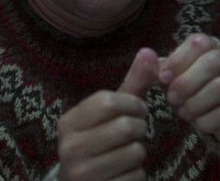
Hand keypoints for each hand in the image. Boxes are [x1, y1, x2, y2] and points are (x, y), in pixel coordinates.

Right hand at [57, 48, 158, 180]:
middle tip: (134, 134)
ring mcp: (83, 174)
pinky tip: (123, 173)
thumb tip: (150, 51)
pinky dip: (137, 173)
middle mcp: (70, 148)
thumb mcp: (111, 112)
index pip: (109, 101)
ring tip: (126, 153)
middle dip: (140, 129)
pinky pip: (137, 175)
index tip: (139, 110)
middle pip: (126, 126)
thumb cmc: (100, 140)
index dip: (133, 104)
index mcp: (69, 122)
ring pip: (136, 152)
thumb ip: (133, 83)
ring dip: (139, 152)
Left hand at [159, 33, 219, 145]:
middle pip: (213, 63)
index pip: (199, 43)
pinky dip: (207, 120)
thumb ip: (165, 69)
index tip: (162, 78)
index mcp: (215, 46)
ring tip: (183, 112)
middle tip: (172, 99)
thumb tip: (147, 59)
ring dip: (196, 102)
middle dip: (187, 83)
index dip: (178, 60)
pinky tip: (199, 123)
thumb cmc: (200, 91)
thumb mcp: (181, 77)